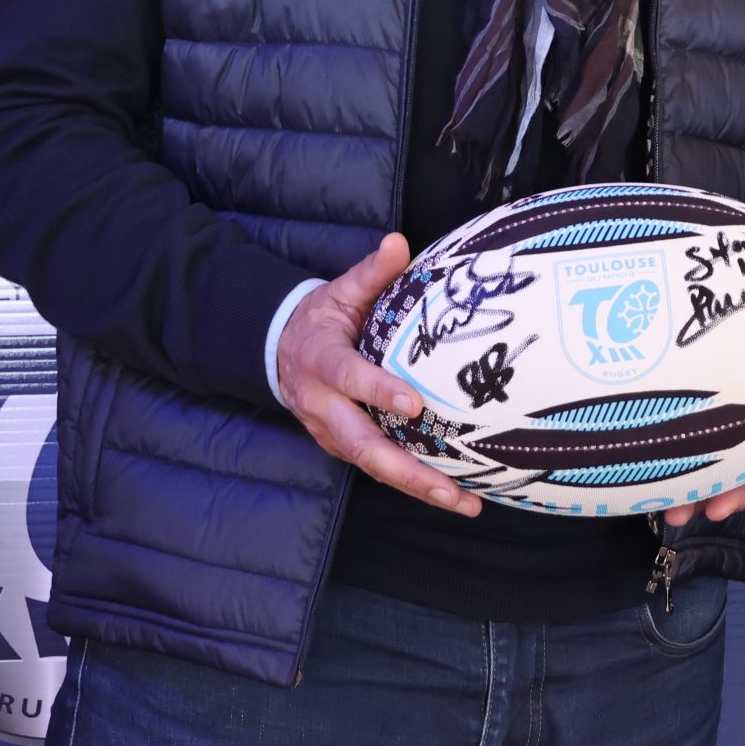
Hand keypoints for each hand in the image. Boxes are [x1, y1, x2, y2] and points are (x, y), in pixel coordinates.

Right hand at [274, 233, 481, 516]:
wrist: (280, 350)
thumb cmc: (321, 319)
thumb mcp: (340, 290)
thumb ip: (370, 272)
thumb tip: (397, 242)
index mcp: (321, 360)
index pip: (348, 377)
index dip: (378, 390)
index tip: (415, 404)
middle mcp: (323, 405)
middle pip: (362, 445)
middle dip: (407, 471)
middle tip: (450, 488)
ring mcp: (332, 433)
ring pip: (373, 466)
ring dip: (417, 488)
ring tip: (463, 503)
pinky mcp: (344, 448)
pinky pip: (379, 469)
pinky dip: (413, 484)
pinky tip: (454, 494)